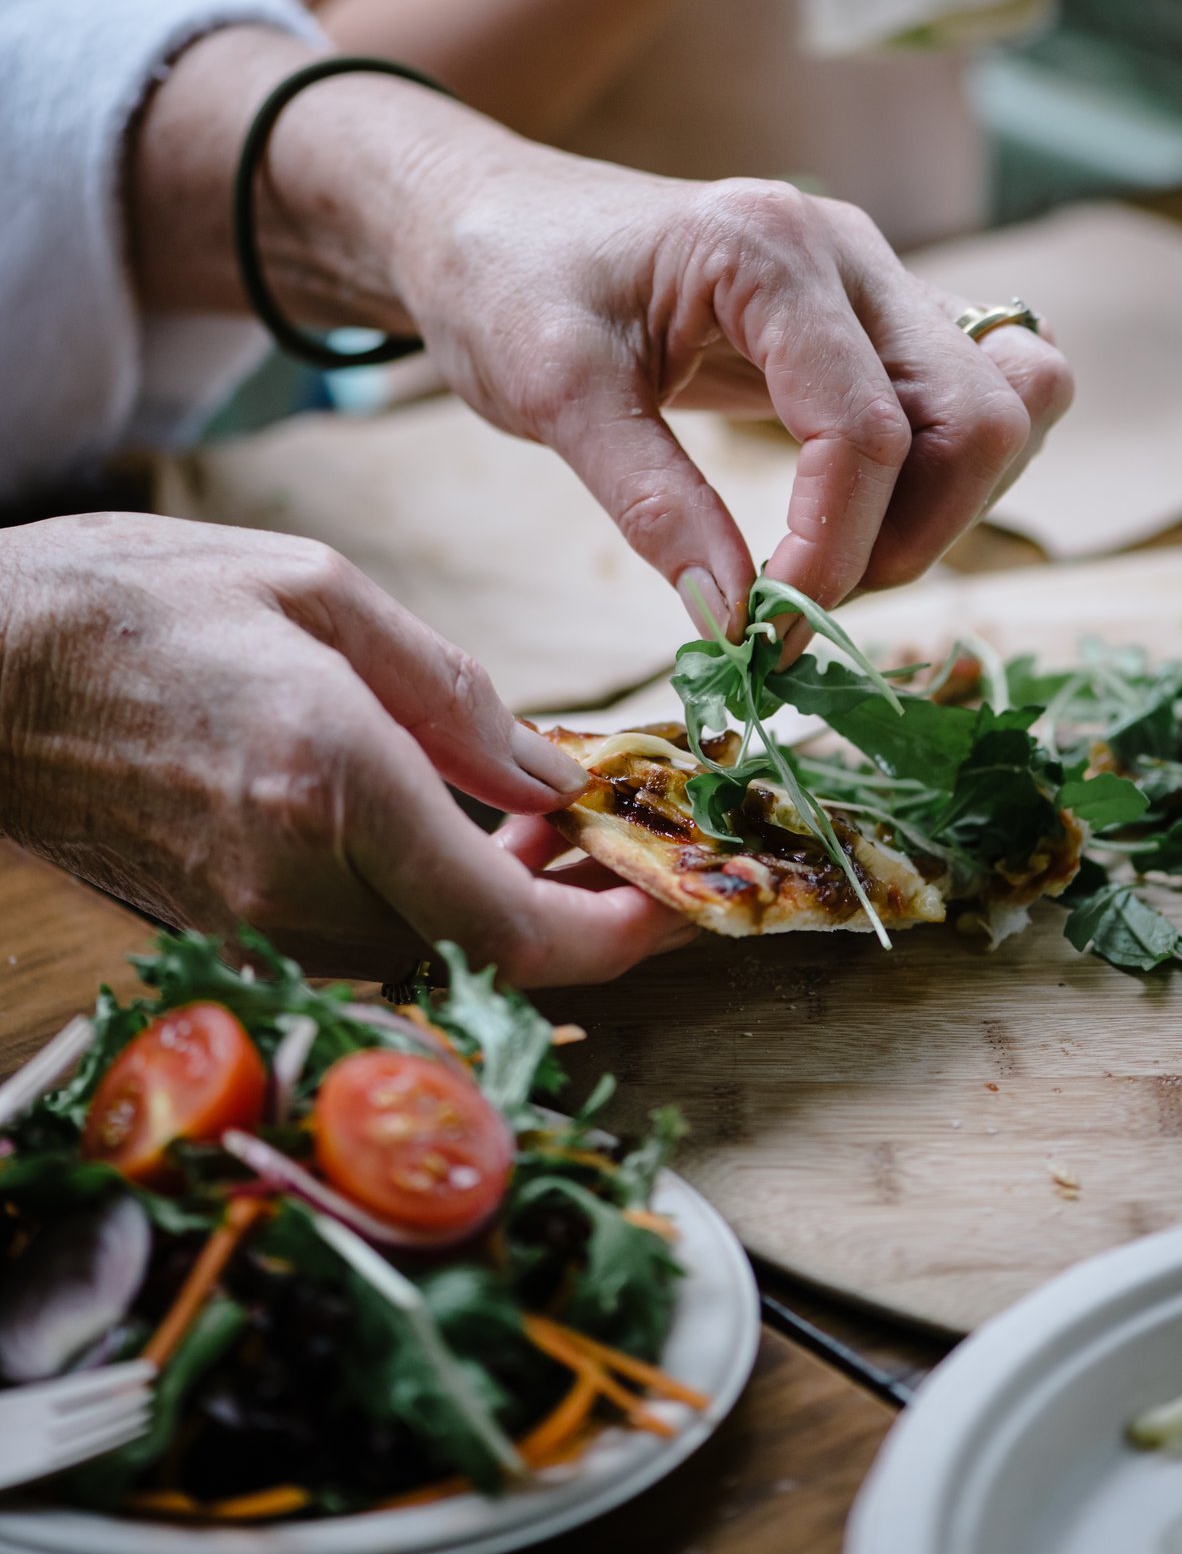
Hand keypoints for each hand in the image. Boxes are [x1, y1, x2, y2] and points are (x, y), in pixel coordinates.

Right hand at [0, 515, 687, 985]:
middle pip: (479, 958)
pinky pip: (358, 942)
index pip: (510, 924)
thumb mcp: (318, 595)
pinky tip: (439, 830)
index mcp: (334, 782)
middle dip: (571, 913)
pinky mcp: (218, 928)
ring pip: (423, 956)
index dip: (614, 935)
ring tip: (533, 819)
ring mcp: (248, 920)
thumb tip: (549, 774)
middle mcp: (293, 879)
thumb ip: (451, 694)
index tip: (674, 902)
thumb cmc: (135, 601)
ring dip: (501, 908)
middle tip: (608, 833)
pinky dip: (426, 904)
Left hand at [390, 153, 1072, 635]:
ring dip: (944, 512)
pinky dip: (939, 482)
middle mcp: (849, 253)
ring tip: (827, 561)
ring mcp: (875, 282)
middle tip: (801, 601)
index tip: (762, 633)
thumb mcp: (552, 393)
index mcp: (767, 250)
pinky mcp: (874, 321)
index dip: (833, 552)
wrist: (489, 218)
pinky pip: (970, 402)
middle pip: (981, 415)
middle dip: (912, 537)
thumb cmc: (506, 283)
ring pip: (1006, 406)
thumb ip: (649, 502)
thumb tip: (735, 619)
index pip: (865, 429)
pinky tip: (847, 520)